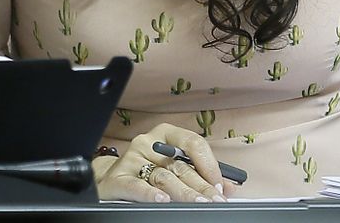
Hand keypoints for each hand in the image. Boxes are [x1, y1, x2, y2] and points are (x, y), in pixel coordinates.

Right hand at [92, 124, 234, 202]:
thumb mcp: (173, 167)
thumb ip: (200, 175)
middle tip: (216, 200)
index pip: (192, 142)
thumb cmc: (145, 171)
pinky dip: (150, 193)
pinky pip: (135, 186)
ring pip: (163, 177)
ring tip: (199, 204)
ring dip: (184, 193)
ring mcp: (132, 159)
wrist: (108, 179)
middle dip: (202, 186)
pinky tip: (162, 199)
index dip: (208, 163)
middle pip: (181, 166)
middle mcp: (148, 143)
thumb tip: (231, 186)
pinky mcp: (118, 178)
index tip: (220, 183)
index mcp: (165, 135)